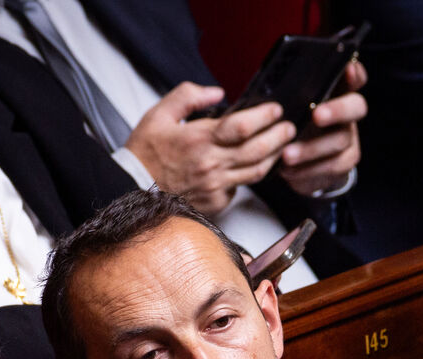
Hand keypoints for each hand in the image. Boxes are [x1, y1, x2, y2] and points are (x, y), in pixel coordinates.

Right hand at [124, 82, 297, 214]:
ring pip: (256, 173)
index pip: (243, 127)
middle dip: (280, 137)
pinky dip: (248, 176)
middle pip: (258, 151)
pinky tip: (253, 166)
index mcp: (199, 140)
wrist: (132, 189)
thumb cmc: (145, 154)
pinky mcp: (216, 203)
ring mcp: (215, 187)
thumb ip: (189, 96)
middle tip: (290, 127)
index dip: (265, 117)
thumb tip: (218, 92)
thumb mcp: (160, 114)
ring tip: (282, 145)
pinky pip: (240, 189)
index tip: (276, 109)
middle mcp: (211, 165)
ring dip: (274, 158)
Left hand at [277, 61, 366, 196]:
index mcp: (336, 91)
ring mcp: (349, 137)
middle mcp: (348, 112)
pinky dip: (308, 169)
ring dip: (312, 148)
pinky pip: (332, 166)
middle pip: (356, 106)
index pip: (354, 76)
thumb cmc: (293, 125)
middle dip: (337, 109)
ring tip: (287, 155)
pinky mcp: (346, 161)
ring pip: (340, 140)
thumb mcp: (290, 108)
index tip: (348, 68)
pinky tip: (289, 170)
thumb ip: (289, 98)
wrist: (302, 162)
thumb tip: (268, 95)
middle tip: (316, 116)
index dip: (354, 72)